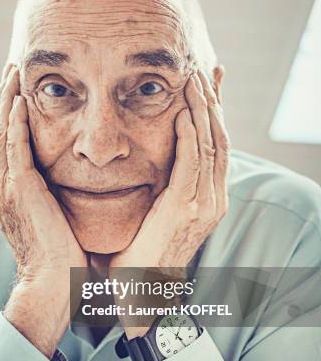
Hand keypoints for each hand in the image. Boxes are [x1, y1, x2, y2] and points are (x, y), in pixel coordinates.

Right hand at [0, 65, 87, 355]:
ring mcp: (4, 188)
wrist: (53, 282)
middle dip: (3, 99)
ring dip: (7, 101)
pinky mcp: (18, 191)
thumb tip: (60, 176)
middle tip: (11, 70)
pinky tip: (21, 100)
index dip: (8, 114)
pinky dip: (15, 123)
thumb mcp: (50, 215)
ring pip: (1, 133)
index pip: (4, 142)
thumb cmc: (59, 252)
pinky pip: (13, 148)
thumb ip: (48, 192)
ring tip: (13, 73)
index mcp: (6, 191)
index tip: (17, 89)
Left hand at [110, 71, 229, 336]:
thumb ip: (164, 184)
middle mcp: (213, 198)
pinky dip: (191, 136)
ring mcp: (205, 204)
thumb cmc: (143, 251)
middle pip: (220, 138)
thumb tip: (156, 160)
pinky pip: (193, 164)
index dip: (213, 112)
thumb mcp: (158, 212)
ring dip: (204, 110)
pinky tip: (184, 112)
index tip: (206, 84)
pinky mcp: (187, 209)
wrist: (140, 290)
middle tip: (205, 70)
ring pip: (212, 145)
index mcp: (208, 198)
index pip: (216, 145)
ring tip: (195, 79)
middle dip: (213, 102)